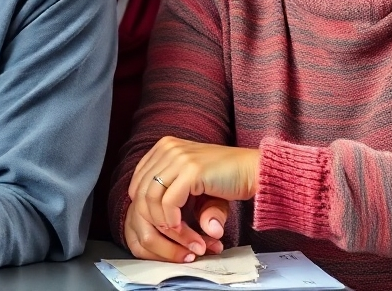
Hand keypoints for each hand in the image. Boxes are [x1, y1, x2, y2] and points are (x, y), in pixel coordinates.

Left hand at [125, 137, 258, 260]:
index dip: (145, 210)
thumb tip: (158, 224)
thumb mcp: (192, 187)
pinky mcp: (191, 171)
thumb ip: (172, 198)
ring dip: (166, 228)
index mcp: (163, 148)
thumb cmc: (225, 179)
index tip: (160, 231)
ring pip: (151, 199)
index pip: (138, 183)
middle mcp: (167, 149)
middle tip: (172, 244)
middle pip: (140, 192)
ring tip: (185, 243)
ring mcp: (178, 157)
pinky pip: (169, 204)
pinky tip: (189, 235)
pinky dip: (174, 224)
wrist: (254, 170)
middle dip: (153, 223)